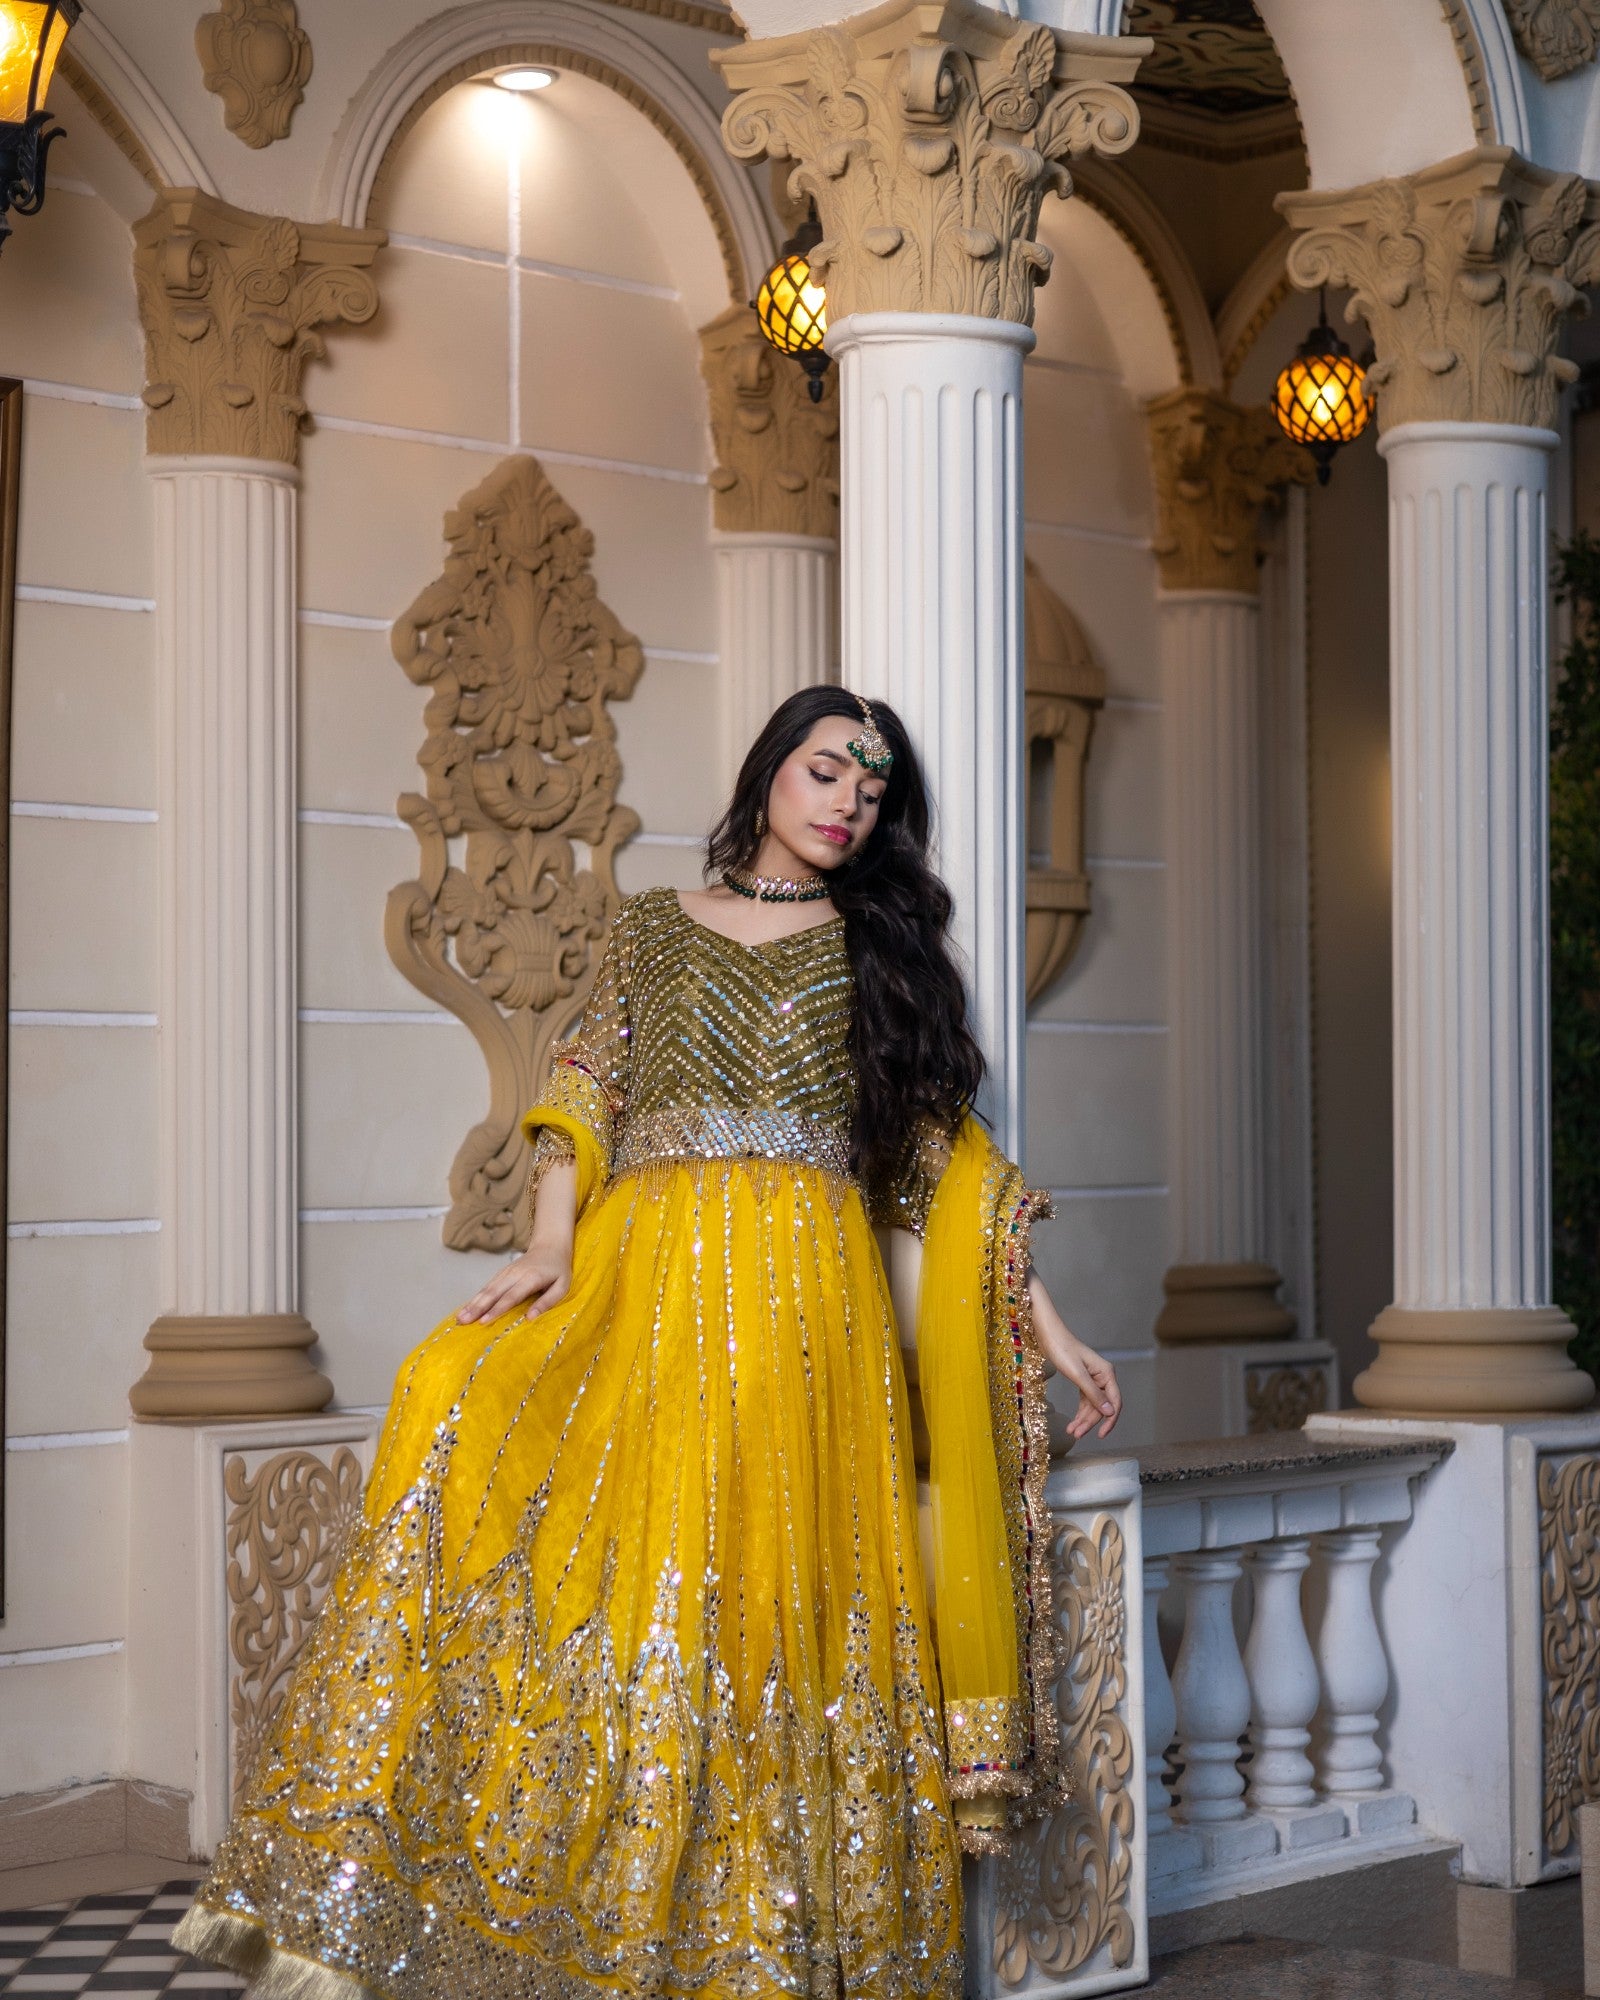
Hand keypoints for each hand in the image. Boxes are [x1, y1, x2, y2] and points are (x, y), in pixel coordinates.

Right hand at [456, 1243, 570, 1324]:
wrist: (550, 1245)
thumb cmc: (558, 1270)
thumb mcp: (562, 1286)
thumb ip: (547, 1302)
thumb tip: (530, 1319)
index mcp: (531, 1278)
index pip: (511, 1296)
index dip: (497, 1309)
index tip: (483, 1322)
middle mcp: (514, 1273)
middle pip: (493, 1292)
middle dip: (477, 1308)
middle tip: (463, 1322)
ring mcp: (506, 1272)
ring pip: (486, 1289)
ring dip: (472, 1303)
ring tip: (459, 1318)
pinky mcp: (501, 1273)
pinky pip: (487, 1287)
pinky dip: (475, 1298)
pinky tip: (466, 1309)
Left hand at [1026, 1269, 1121, 1440]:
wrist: (1047, 1334)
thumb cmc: (1061, 1350)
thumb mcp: (1077, 1374)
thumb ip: (1093, 1394)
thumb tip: (1109, 1412)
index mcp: (1106, 1373)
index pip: (1114, 1402)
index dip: (1109, 1420)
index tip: (1101, 1436)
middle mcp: (1103, 1376)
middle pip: (1102, 1406)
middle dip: (1090, 1422)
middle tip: (1076, 1435)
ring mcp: (1093, 1378)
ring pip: (1093, 1405)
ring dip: (1083, 1419)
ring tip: (1072, 1432)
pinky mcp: (1082, 1379)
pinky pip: (1085, 1400)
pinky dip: (1080, 1411)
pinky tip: (1073, 1422)